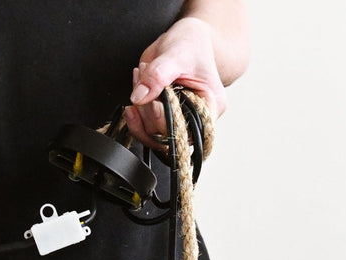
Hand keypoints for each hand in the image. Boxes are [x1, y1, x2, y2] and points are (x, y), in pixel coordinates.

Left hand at [125, 16, 226, 150]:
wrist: (186, 38)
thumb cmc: (191, 43)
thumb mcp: (176, 54)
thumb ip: (157, 75)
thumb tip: (138, 98)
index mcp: (210, 106)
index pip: (185, 129)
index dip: (164, 119)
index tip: (153, 100)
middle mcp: (195, 119)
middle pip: (165, 135)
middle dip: (148, 110)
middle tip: (144, 77)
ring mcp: (178, 120)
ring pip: (152, 134)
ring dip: (140, 109)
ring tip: (141, 77)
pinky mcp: (164, 118)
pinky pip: (146, 129)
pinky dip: (135, 115)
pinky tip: (135, 92)